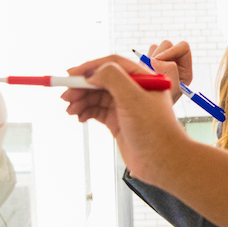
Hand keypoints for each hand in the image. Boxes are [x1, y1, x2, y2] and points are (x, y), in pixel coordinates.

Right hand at [61, 55, 190, 184]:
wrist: (162, 162)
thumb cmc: (154, 129)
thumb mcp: (133, 98)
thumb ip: (113, 78)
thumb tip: (93, 72)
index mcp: (143, 78)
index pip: (113, 64)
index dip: (91, 67)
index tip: (71, 74)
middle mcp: (134, 90)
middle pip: (102, 81)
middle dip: (82, 87)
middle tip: (65, 96)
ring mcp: (126, 107)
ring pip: (97, 97)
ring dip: (82, 101)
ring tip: (70, 110)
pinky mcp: (119, 123)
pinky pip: (98, 112)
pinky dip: (86, 112)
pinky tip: (79, 117)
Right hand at [140, 40, 193, 104]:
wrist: (145, 111)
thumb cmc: (162, 104)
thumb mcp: (171, 89)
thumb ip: (169, 71)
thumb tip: (156, 59)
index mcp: (185, 69)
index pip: (183, 47)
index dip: (171, 50)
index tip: (158, 60)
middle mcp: (174, 64)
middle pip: (167, 44)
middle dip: (157, 54)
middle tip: (149, 68)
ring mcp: (161, 63)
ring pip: (154, 48)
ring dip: (148, 58)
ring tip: (145, 74)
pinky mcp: (148, 64)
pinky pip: (143, 54)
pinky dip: (140, 62)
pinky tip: (140, 74)